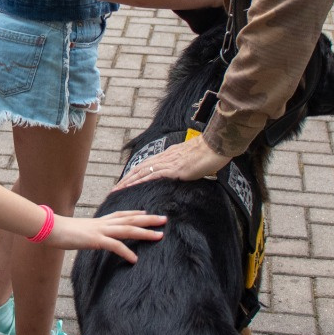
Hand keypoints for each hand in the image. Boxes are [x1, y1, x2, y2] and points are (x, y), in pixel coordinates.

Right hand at [46, 210, 166, 262]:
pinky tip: (135, 259)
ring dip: (145, 232)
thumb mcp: (81, 230)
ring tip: (159, 236)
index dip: (136, 213)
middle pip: (131, 219)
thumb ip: (90, 232)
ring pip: (128, 230)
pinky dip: (126, 251)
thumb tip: (92, 236)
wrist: (51, 228)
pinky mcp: (95, 240)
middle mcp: (104, 223)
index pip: (123, 214)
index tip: (148, 213)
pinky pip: (114, 246)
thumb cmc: (63, 231)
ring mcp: (100, 231)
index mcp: (100, 221)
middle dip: (149, 219)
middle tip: (165, 220)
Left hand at [110, 137, 229, 192]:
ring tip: (117, 190)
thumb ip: (187, 166)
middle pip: (140, 168)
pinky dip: (142, 181)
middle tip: (114, 189)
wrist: (218, 144)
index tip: (125, 181)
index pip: (147, 165)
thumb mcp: (195, 160)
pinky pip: (155, 175)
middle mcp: (166, 157)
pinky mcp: (176, 169)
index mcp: (170, 155)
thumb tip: (186, 173)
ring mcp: (170, 162)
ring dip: (129, 181)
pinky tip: (134, 186)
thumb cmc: (211, 152)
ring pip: (143, 171)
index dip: (135, 173)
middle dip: (126, 179)